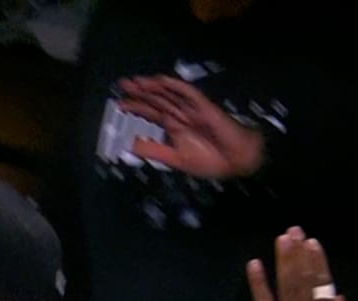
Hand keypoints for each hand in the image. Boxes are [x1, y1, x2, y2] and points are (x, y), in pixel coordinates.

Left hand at [117, 75, 265, 178]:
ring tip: (137, 81)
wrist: (238, 162)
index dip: (137, 108)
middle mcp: (181, 116)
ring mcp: (193, 110)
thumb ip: (154, 151)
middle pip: (158, 100)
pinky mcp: (205, 107)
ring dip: (154, 86)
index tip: (119, 104)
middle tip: (123, 84)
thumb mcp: (176, 159)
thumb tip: (129, 146)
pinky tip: (162, 81)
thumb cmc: (210, 161)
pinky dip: (176, 86)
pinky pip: (189, 93)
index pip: (152, 114)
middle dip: (141, 92)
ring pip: (170, 94)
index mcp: (175, 128)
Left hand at [248, 227, 350, 300]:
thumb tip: (338, 296)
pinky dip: (258, 282)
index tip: (314, 243)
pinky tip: (255, 264)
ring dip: (284, 260)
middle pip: (304, 277)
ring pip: (287, 284)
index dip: (318, 261)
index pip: (322, 283)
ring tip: (282, 239)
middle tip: (295, 231)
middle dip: (300, 253)